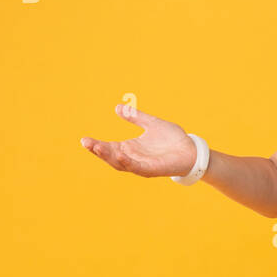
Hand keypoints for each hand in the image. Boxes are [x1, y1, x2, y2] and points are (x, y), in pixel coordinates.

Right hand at [80, 105, 196, 177]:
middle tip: (86, 143)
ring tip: (97, 148)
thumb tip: (117, 107)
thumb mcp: (151, 123)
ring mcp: (142, 165)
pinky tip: (121, 155)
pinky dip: (129, 162)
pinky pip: (138, 167)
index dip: (97, 145)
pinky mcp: (153, 169)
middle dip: (98, 151)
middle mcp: (133, 158)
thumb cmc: (172, 139)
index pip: (109, 148)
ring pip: (121, 164)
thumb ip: (135, 117)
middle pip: (111, 157)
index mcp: (130, 148)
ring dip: (109, 157)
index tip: (84, 139)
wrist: (191, 149)